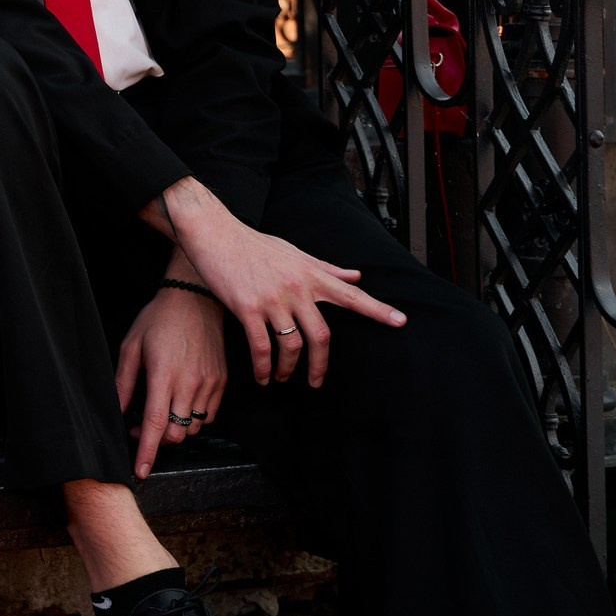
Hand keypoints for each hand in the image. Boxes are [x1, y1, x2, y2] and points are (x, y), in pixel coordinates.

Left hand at [116, 281, 227, 479]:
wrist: (195, 298)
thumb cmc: (159, 319)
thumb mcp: (132, 346)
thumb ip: (124, 382)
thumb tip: (118, 412)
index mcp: (164, 374)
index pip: (156, 424)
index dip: (147, 451)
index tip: (141, 471)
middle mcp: (190, 382)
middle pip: (176, 434)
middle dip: (158, 441)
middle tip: (140, 426)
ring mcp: (209, 383)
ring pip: (193, 428)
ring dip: (175, 429)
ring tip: (161, 411)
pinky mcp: (221, 381)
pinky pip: (209, 415)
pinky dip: (193, 418)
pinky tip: (180, 403)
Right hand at [144, 179, 406, 387]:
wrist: (214, 233)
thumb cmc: (253, 243)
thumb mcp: (294, 252)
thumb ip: (326, 268)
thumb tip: (357, 276)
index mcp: (310, 274)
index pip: (351, 295)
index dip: (377, 310)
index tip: (401, 321)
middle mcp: (297, 287)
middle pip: (321, 335)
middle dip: (320, 364)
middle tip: (316, 382)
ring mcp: (272, 299)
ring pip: (292, 345)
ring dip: (288, 369)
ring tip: (281, 378)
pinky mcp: (247, 307)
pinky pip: (261, 347)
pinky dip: (263, 367)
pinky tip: (262, 375)